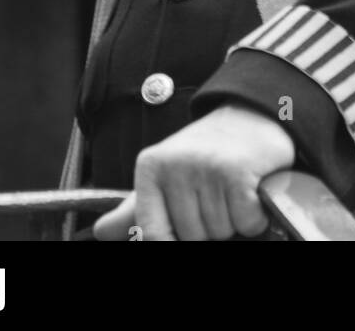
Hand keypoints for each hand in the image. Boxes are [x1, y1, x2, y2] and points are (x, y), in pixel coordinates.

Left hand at [93, 103, 295, 241]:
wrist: (254, 114)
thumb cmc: (207, 152)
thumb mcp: (167, 174)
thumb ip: (137, 209)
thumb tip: (100, 232)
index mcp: (150, 168)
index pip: (153, 234)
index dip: (174, 240)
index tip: (189, 231)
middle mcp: (174, 165)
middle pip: (191, 237)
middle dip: (210, 228)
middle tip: (218, 195)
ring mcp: (205, 168)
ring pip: (220, 233)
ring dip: (234, 222)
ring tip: (233, 190)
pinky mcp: (236, 173)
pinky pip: (246, 224)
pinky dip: (254, 218)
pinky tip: (252, 190)